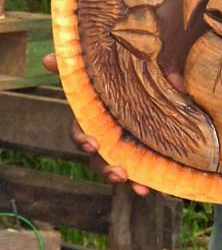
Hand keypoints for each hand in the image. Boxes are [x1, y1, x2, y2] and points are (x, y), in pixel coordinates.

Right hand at [43, 52, 152, 195]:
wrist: (147, 80)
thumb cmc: (121, 73)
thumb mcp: (112, 64)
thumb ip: (84, 61)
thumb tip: (46, 59)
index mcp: (93, 116)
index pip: (80, 131)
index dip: (82, 138)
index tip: (91, 143)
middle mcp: (103, 135)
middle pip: (97, 158)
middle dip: (105, 168)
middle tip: (118, 172)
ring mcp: (119, 146)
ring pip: (113, 168)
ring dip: (122, 177)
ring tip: (134, 184)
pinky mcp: (137, 152)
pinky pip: (136, 171)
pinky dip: (140, 182)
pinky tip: (147, 190)